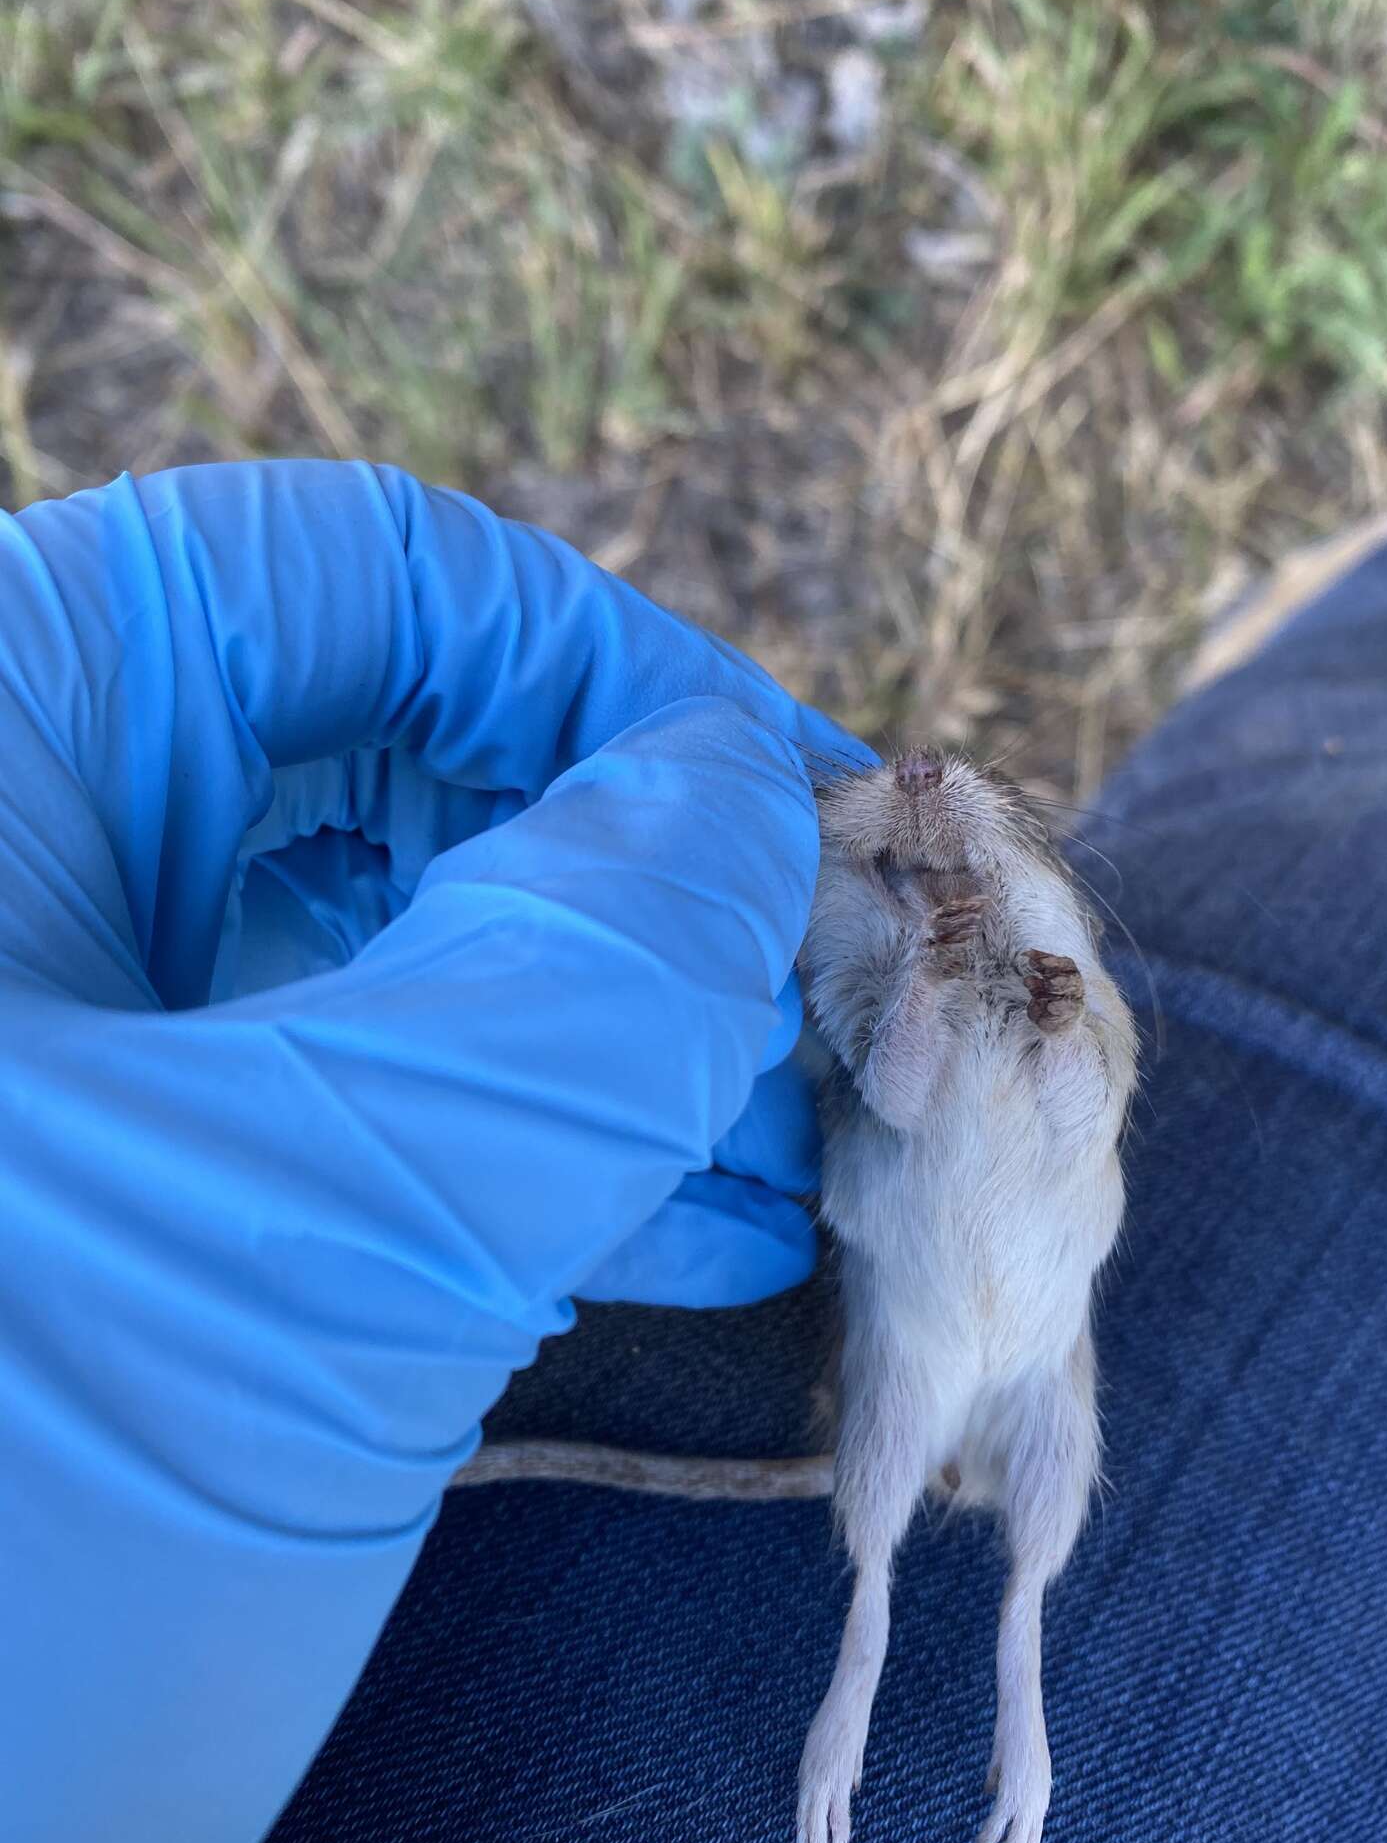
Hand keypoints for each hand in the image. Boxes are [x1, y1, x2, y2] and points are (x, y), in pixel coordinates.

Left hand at [0, 460, 869, 1842]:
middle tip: (848, 997)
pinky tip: (705, 1220)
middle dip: (643, 873)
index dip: (600, 665)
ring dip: (628, 1024)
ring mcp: (68, 1057)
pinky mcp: (132, 1213)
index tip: (805, 809)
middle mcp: (13, 877)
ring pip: (407, 940)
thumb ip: (564, 992)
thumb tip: (747, 800)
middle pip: (394, 757)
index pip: (347, 583)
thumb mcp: (295, 1259)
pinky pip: (379, 1105)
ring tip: (817, 1131)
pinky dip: (548, 1144)